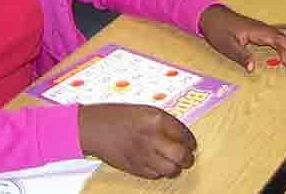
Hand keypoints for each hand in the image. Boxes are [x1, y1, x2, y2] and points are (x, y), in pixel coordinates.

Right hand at [79, 103, 196, 178]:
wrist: (93, 127)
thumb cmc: (116, 116)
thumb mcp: (144, 110)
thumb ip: (164, 122)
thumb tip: (181, 135)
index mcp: (156, 119)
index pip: (184, 134)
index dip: (190, 141)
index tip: (191, 143)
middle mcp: (152, 137)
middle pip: (181, 156)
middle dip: (188, 158)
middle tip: (187, 156)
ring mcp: (143, 154)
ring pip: (171, 170)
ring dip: (175, 167)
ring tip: (172, 162)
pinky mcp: (135, 168)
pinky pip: (155, 175)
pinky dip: (159, 171)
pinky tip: (156, 163)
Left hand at [199, 5, 285, 78]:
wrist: (211, 16)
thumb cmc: (218, 30)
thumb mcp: (226, 46)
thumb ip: (241, 56)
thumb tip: (253, 68)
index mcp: (257, 31)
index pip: (279, 40)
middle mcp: (264, 28)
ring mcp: (264, 27)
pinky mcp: (262, 29)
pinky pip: (282, 30)